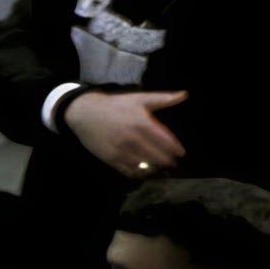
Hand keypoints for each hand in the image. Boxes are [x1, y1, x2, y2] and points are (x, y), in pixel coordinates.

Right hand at [65, 89, 189, 177]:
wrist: (84, 112)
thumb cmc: (115, 105)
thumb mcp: (139, 99)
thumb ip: (163, 98)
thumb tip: (184, 95)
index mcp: (142, 123)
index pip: (166, 141)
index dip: (176, 149)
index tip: (180, 153)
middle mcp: (132, 138)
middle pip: (158, 156)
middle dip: (168, 161)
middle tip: (172, 163)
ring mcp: (120, 150)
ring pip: (145, 166)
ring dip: (155, 169)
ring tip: (161, 169)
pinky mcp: (110, 158)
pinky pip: (129, 171)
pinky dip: (139, 173)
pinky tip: (143, 171)